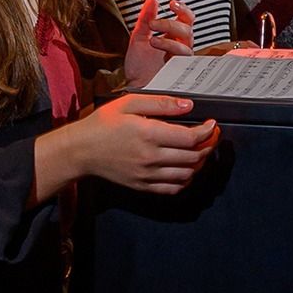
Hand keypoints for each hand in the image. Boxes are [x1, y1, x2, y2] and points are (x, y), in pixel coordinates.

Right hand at [75, 94, 217, 194]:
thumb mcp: (129, 103)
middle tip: (211, 136)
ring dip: (200, 163)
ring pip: (187, 174)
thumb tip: (188, 105)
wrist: (80, 151)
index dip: (208, 132)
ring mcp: (147, 175)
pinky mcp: (143, 186)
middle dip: (208, 146)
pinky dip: (185, 180)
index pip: (191, 138)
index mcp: (149, 134)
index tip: (212, 124)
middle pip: (194, 157)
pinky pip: (173, 189)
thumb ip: (161, 103)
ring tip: (200, 151)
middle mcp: (151, 157)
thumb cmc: (102, 124)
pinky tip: (186, 169)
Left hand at [122, 0, 194, 89]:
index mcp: (173, 36)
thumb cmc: (138, 66)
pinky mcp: (181, 70)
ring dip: (168, 39)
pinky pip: (183, 57)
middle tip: (154, 24)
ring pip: (186, 43)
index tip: (172, 3)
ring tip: (152, 40)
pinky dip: (171, 49)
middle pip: (187, 29)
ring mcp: (181, 59)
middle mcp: (180, 47)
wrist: (135, 86)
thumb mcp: (138, 37)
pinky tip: (159, 49)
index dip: (183, 9)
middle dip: (171, 24)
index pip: (186, 19)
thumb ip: (145, 18)